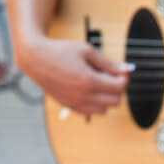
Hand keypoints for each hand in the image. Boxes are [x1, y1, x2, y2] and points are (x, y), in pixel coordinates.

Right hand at [16, 37, 130, 115]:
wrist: (35, 59)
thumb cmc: (60, 51)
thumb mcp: (87, 51)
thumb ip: (109, 63)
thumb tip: (128, 69)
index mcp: (89, 81)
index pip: (120, 88)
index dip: (124, 78)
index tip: (120, 71)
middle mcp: (83, 96)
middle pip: (115, 101)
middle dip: (117, 89)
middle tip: (110, 77)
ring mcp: (76, 104)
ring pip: (104, 110)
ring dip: (106, 98)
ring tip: (98, 83)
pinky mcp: (70, 107)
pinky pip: (91, 112)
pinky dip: (95, 104)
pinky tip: (89, 90)